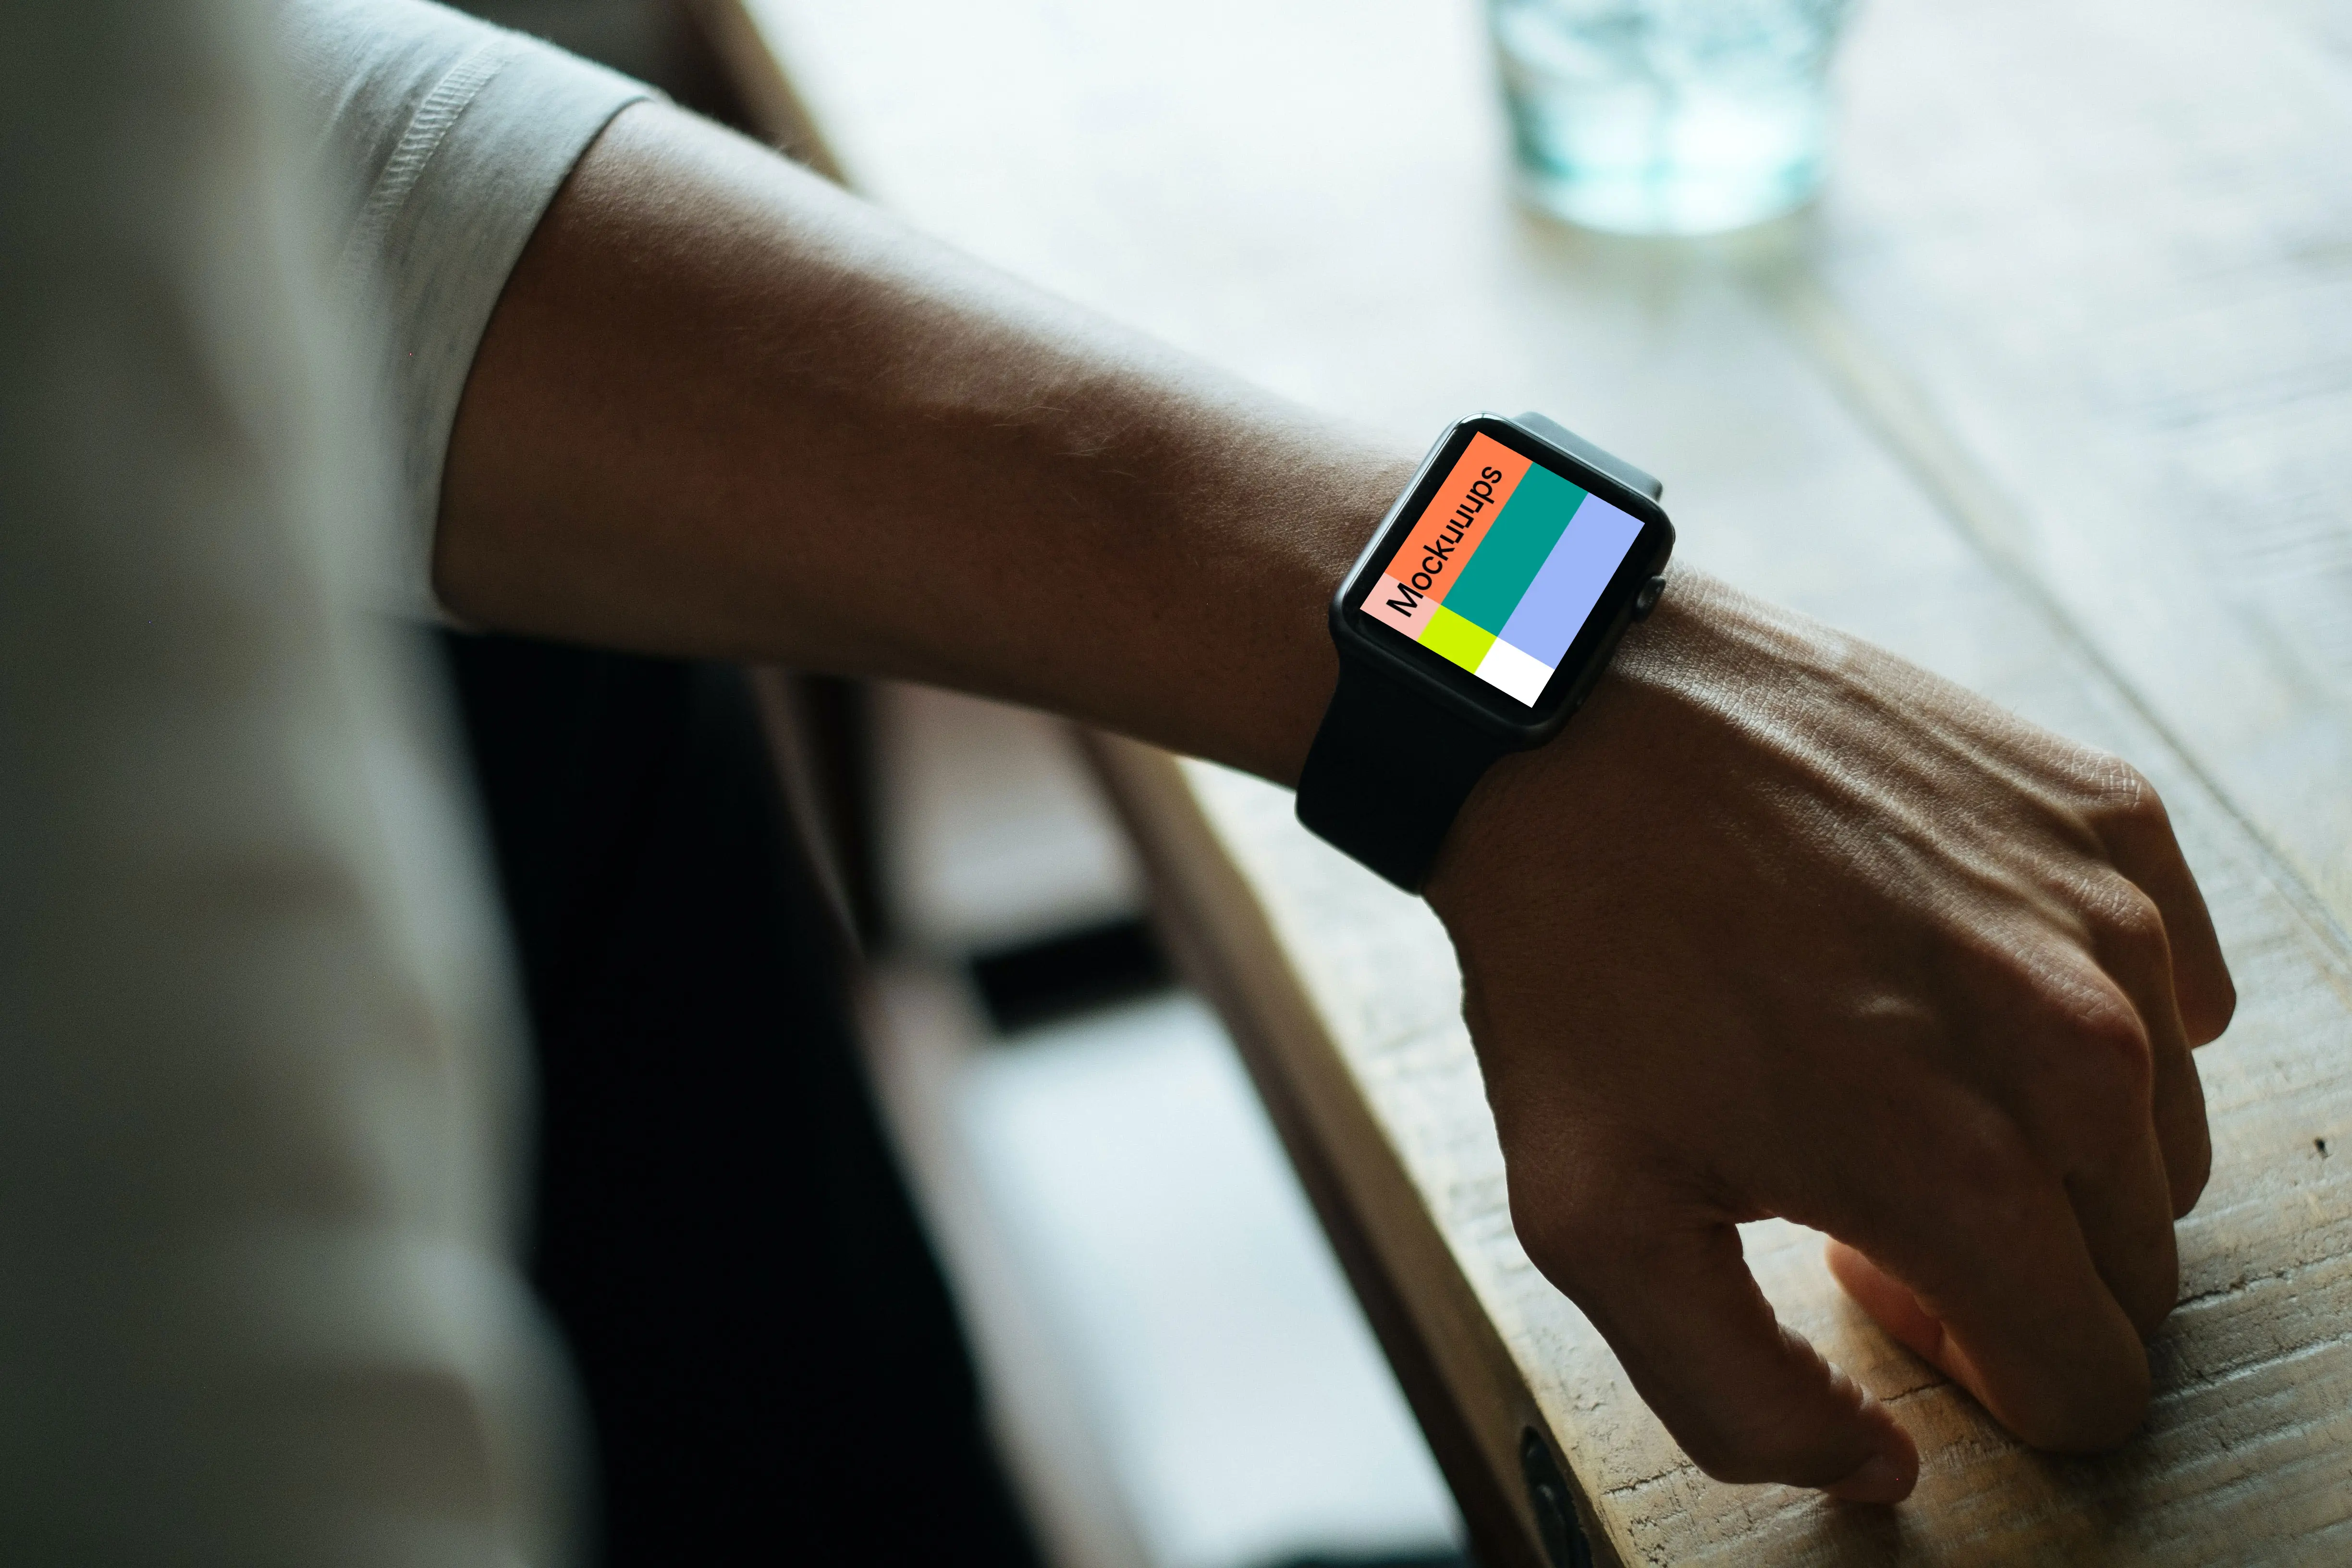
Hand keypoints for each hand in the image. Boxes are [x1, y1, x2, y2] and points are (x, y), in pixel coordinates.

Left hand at [1425, 569, 2234, 1501]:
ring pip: (2161, 1131)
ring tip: (1900, 1070)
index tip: (1879, 1287)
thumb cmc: (1571, 962)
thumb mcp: (1592, 1221)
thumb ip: (1738, 1402)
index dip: (1986, 1371)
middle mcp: (2073, 1048)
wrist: (1570, 729)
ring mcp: (2104, 917)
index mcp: (1962, 1171)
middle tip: (1867, 1175)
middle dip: (2021, 1263)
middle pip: (2135, 1263)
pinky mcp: (2105, 815)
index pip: (2088, 1380)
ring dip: (2055, 1139)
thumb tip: (1882, 1469)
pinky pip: (2172, 980)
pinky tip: (1958, 975)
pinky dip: (2094, 1007)